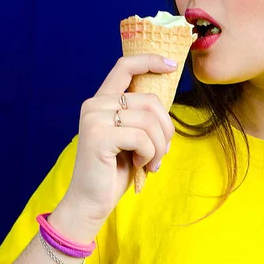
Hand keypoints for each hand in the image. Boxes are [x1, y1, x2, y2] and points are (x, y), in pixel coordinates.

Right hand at [56, 55, 176, 238]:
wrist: (91, 202)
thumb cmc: (114, 170)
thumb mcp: (131, 137)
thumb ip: (141, 116)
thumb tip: (167, 107)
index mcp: (102, 100)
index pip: (125, 66)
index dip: (150, 61)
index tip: (172, 65)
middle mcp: (94, 104)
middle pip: (150, 100)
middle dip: (166, 128)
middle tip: (162, 152)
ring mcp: (94, 119)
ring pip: (149, 120)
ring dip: (160, 146)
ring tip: (152, 162)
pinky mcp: (98, 136)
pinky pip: (142, 138)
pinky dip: (149, 154)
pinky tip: (139, 166)